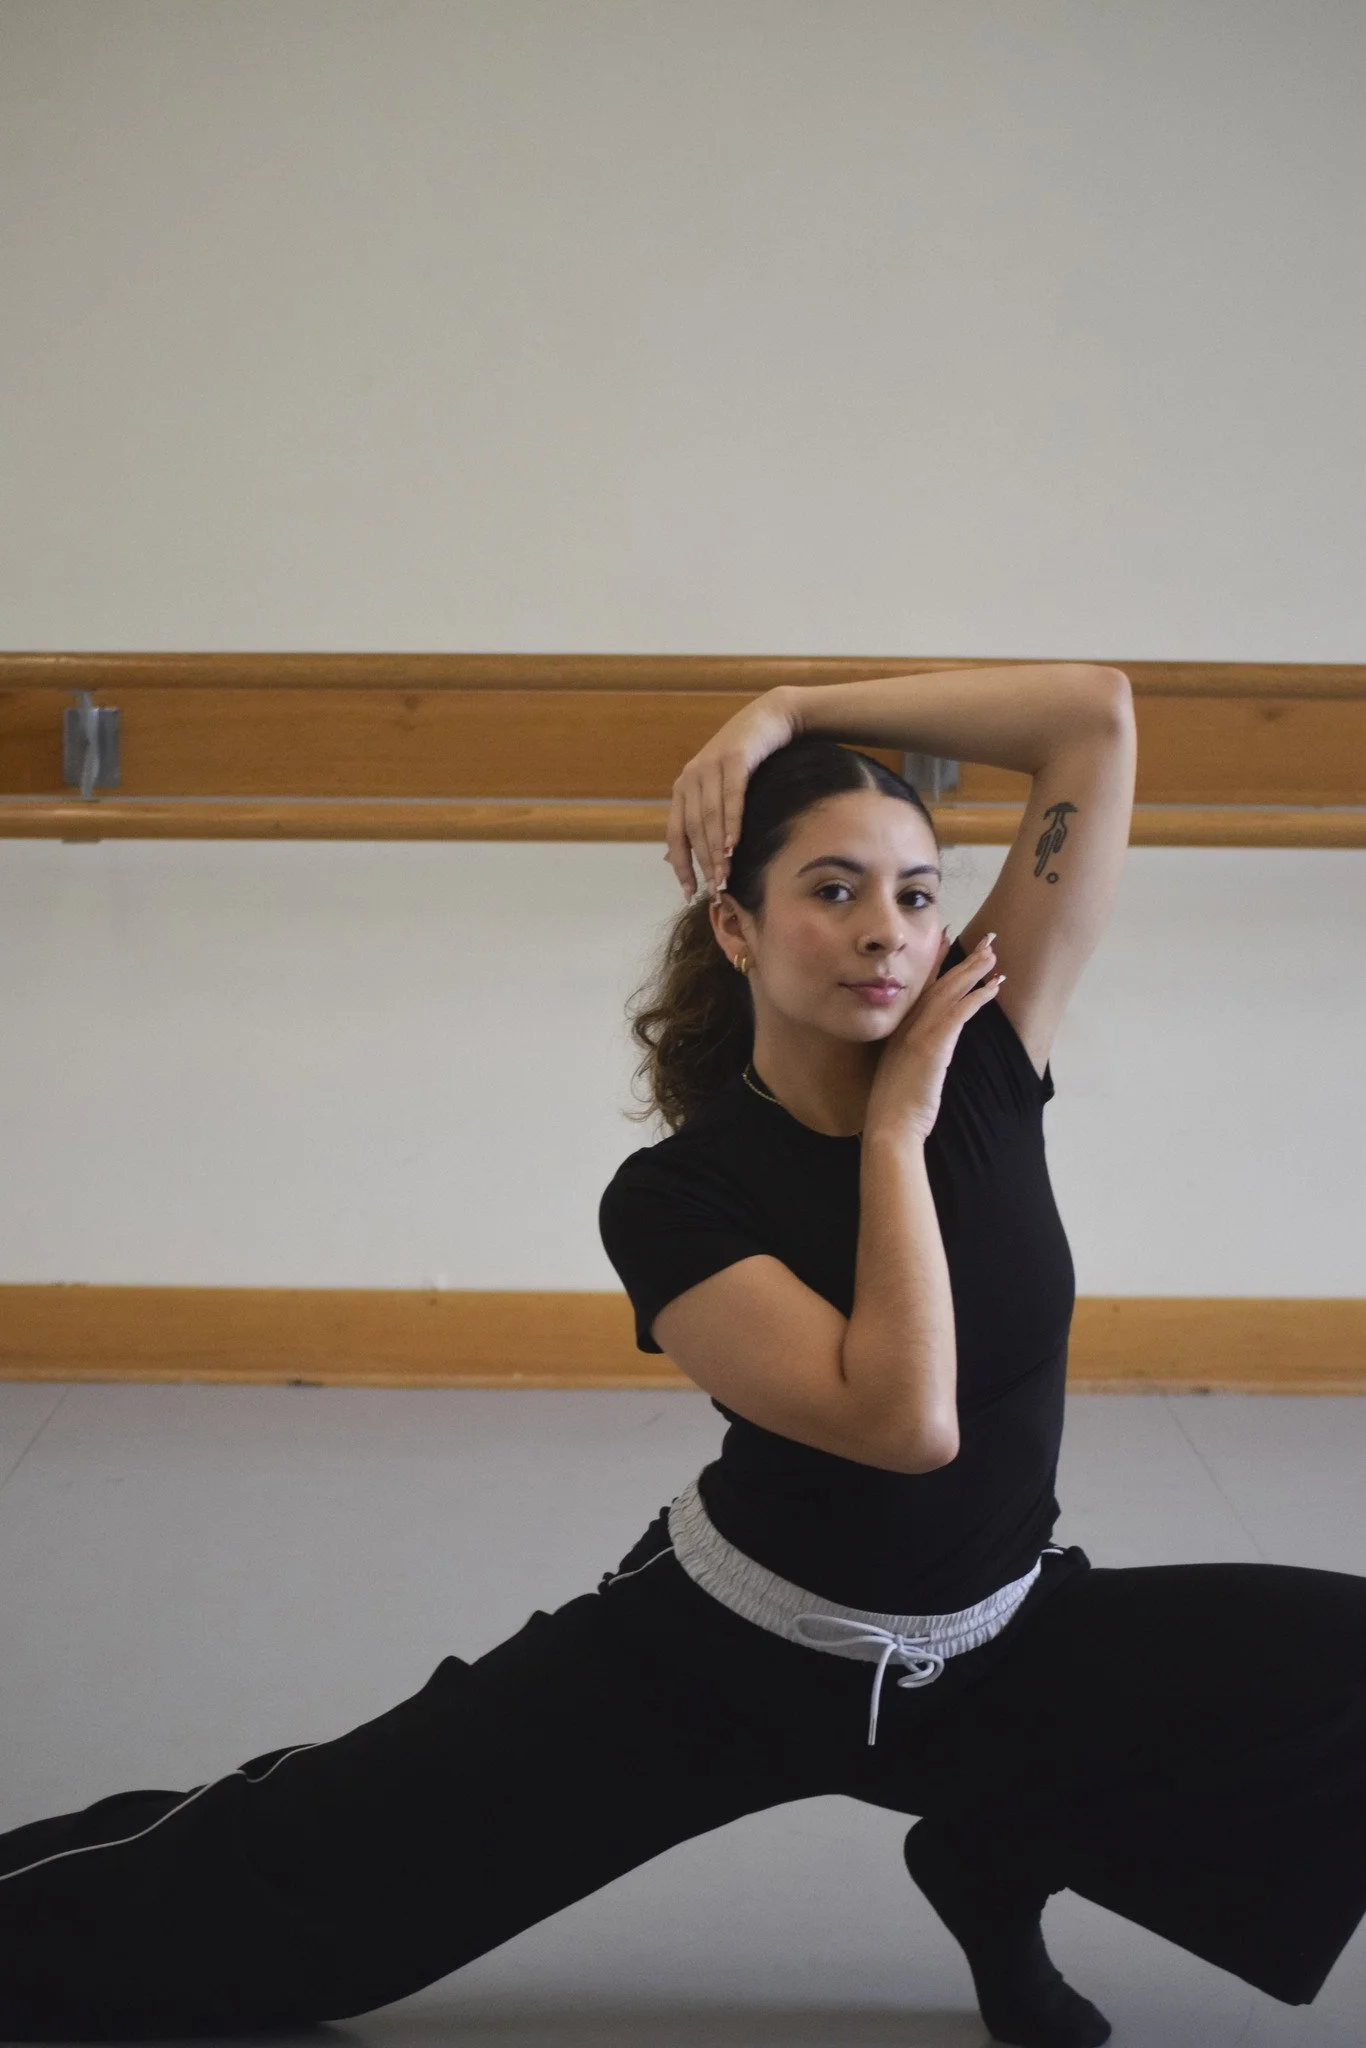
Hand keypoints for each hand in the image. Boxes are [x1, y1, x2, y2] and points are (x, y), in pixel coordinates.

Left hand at [663, 688, 799, 900]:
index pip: (675, 836)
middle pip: (694, 830)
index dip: (681, 866)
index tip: (689, 893)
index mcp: (682, 790)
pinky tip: (734, 844)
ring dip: (717, 849)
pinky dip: (731, 822)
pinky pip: (731, 796)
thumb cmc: (746, 761)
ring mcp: (710, 766)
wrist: (768, 719)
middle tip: (715, 888)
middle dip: (704, 863)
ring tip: (725, 874)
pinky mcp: (734, 758)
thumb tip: (697, 857)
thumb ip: (708, 818)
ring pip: (710, 817)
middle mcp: (690, 779)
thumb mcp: (720, 788)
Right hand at [863, 930, 1004, 1143]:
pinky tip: (993, 986)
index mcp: (898, 1029)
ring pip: (949, 992)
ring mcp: (917, 1033)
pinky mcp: (931, 1045)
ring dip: (974, 971)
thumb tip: (928, 1049)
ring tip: (994, 954)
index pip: (921, 988)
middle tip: (987, 942)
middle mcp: (906, 1025)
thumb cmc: (896, 1106)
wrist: (889, 1126)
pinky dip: (976, 997)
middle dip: (964, 961)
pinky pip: (958, 1013)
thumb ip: (912, 1053)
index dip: (936, 962)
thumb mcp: (902, 1071)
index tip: (949, 939)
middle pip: (939, 983)